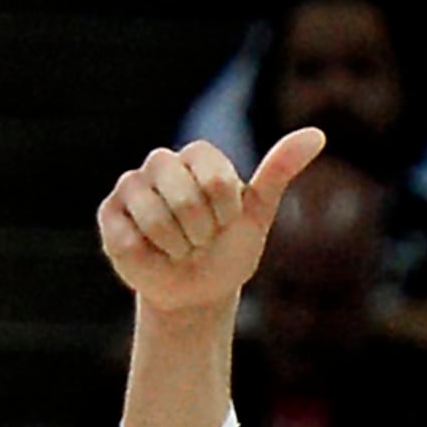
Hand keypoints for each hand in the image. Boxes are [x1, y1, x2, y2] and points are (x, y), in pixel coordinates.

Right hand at [99, 130, 327, 316]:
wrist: (198, 293)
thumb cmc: (229, 251)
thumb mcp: (258, 215)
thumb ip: (279, 171)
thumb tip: (317, 134)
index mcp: (199, 155)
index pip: (217, 180)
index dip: (226, 214)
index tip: (226, 223)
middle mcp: (162, 162)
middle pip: (184, 197)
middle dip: (201, 233)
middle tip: (200, 240)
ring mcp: (131, 186)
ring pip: (155, 217)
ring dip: (176, 247)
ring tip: (178, 248)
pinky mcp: (109, 214)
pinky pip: (129, 236)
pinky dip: (149, 256)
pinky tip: (153, 253)